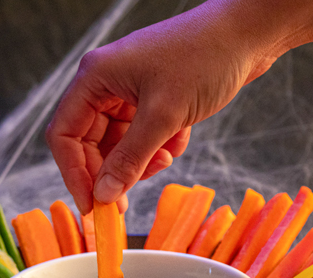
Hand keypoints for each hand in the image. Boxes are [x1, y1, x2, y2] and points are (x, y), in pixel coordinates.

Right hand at [45, 1, 277, 213]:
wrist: (248, 35)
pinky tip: (182, 137)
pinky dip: (162, 145)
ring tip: (167, 156)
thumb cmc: (204, 59)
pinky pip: (146, 136)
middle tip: (126, 203)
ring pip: (121, 144)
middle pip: (91, 143)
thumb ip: (130, 158)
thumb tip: (103, 194)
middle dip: (112, 171)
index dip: (75, 175)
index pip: (65, 136)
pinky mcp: (155, 99)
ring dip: (142, 159)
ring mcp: (131, 91)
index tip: (91, 207)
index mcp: (96, 77)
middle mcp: (107, 84)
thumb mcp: (164, 115)